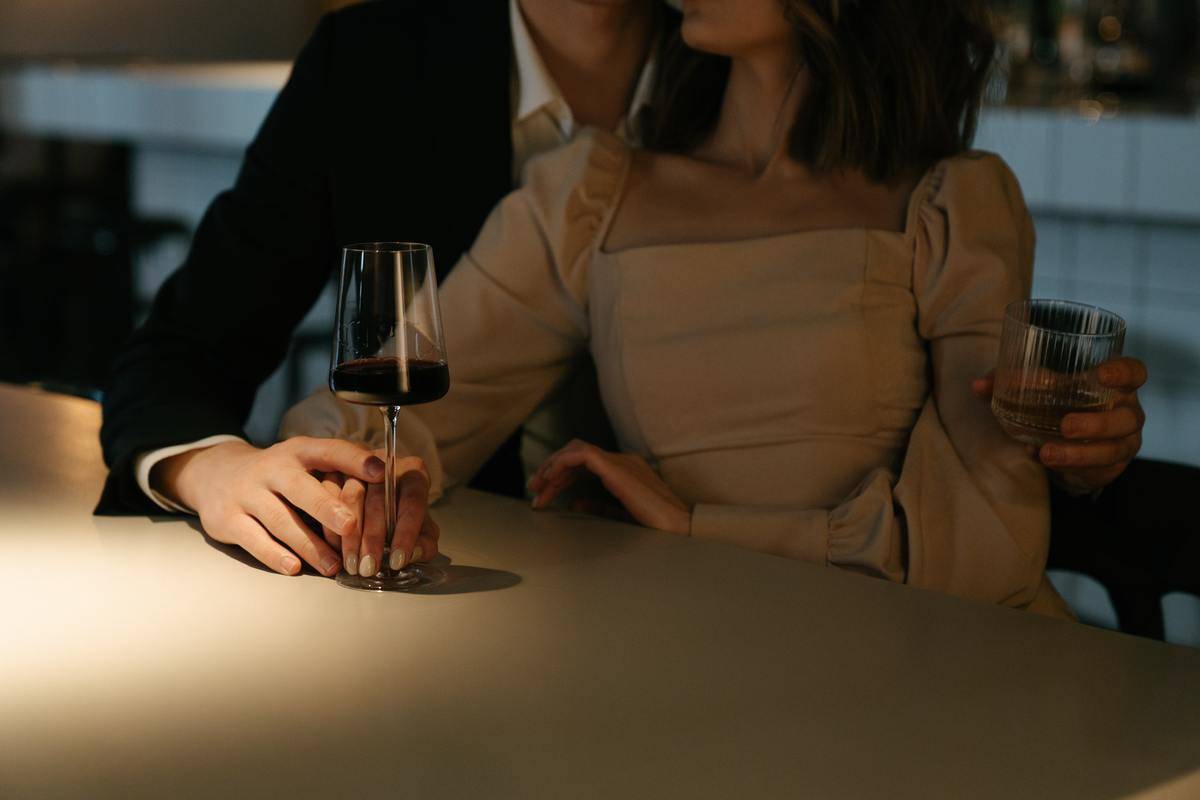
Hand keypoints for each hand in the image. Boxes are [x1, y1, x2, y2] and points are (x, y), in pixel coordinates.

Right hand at [153, 437, 384, 575]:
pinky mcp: (228, 520)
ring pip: (280, 520)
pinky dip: (275, 555)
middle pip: (300, 488)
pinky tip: (295, 567)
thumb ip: (336, 476)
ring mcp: (247, 494)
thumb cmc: (277, 476)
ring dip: (309, 545)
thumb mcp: (303, 464)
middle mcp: (272, 469)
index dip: (355, 460)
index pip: (330, 450)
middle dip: (326, 507)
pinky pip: (255, 540)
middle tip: (351, 527)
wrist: (214, 476)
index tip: (380, 471)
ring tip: (334, 565)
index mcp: (298, 452)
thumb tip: (384, 495)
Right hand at [315, 452, 439, 577]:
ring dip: (349, 536)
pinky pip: (328, 499)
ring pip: (351, 496)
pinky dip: (330, 528)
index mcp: (413, 473)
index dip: (407, 532)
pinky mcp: (333, 472)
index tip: (399, 559)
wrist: (382, 504)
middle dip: (373, 538)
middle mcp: (386, 465)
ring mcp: (358, 466)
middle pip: (379, 498)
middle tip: (370, 567)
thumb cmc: (404, 518)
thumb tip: (413, 553)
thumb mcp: (421, 530)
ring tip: (352, 564)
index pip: (413, 500)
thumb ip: (424, 542)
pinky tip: (335, 551)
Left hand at [527, 439, 690, 534]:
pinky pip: (581, 455)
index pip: (583, 463)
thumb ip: (597, 506)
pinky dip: (562, 463)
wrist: (678, 527)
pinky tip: (550, 479)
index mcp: (623, 470)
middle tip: (533, 490)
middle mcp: (621, 460)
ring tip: (537, 485)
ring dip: (553, 466)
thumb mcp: (619, 515)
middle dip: (551, 470)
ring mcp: (620, 461)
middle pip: (576, 454)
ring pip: (575, 450)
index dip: (560, 477)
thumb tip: (574, 504)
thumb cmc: (656, 526)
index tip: (542, 495)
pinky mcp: (616, 468)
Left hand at [972, 357, 1147, 493]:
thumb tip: (979, 385)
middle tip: (1066, 426)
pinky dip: (1073, 468)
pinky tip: (1049, 463)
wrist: (1066, 439)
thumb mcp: (1036, 389)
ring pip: (1112, 449)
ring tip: (1046, 453)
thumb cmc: (1058, 402)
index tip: (1102, 374)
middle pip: (1127, 417)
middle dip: (1097, 424)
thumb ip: (1009, 382)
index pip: (1134, 372)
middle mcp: (1126, 412)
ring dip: (1079, 453)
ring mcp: (1124, 442)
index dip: (1123, 372)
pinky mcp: (1112, 467)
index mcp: (1114, 384)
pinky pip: (1100, 471)